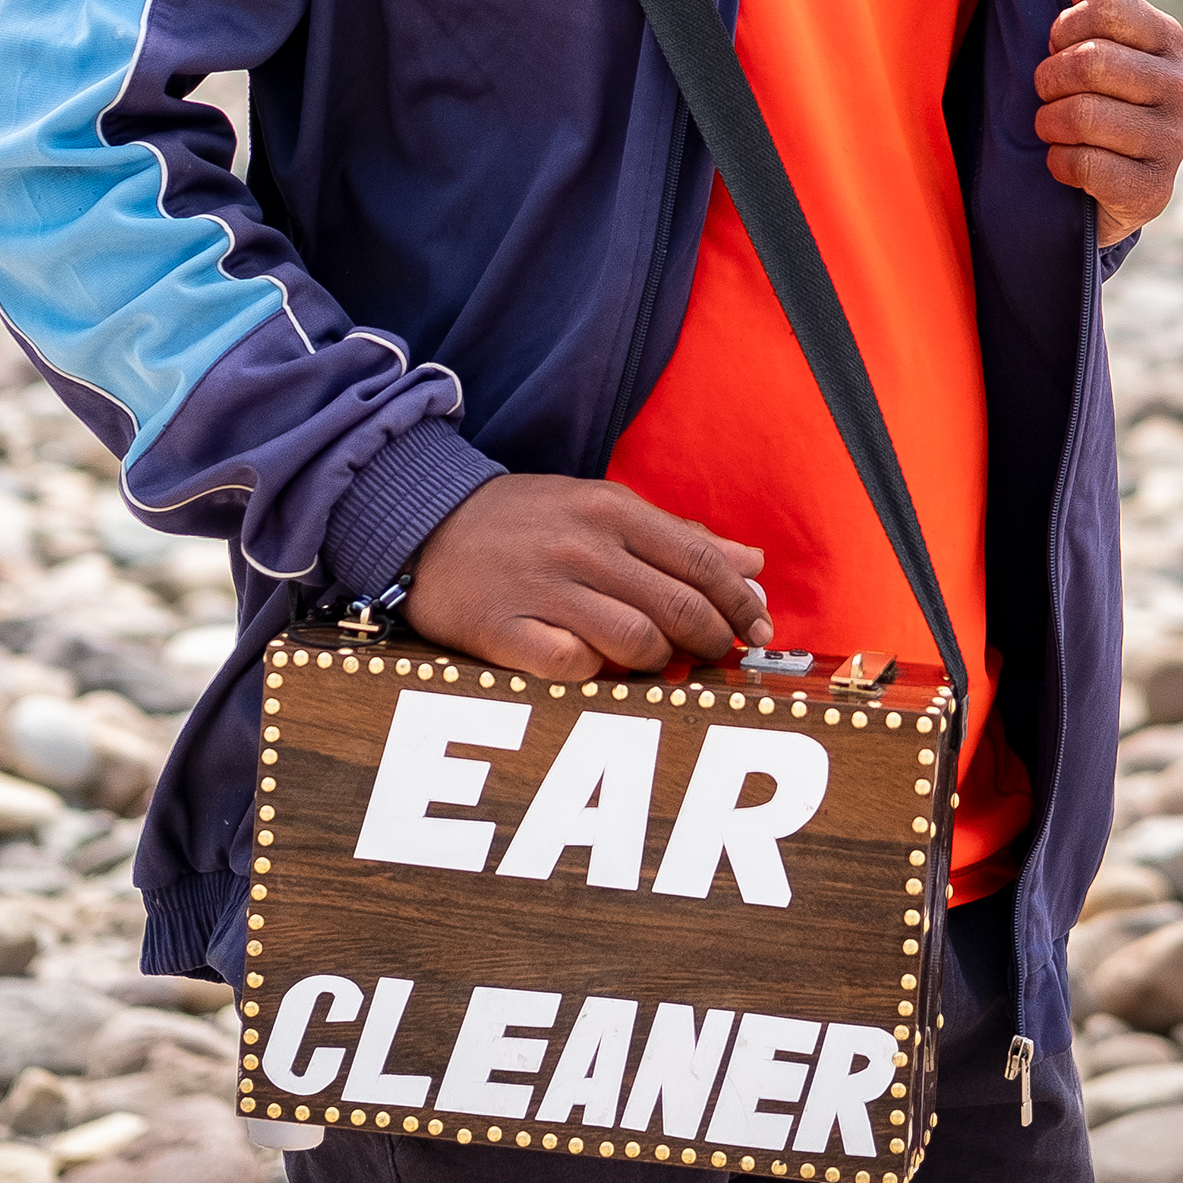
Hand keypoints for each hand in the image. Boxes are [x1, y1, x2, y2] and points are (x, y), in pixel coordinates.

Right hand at [406, 473, 772, 682]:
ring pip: (636, 643)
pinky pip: (573, 666)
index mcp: (609, 509)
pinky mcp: (504, 630)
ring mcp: (541, 589)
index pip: (700, 559)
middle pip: (677, 607)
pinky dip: (594, 674)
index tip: (759, 627)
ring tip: (656, 662)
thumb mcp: (598, 508)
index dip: (740, 601)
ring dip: (658, 662)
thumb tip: (752, 562)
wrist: (423, 526)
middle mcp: (580, 546)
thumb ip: (676, 535)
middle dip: (712, 639)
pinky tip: (593, 667)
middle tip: (718, 655)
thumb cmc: (524, 522)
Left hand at [1034, 0, 1182, 248]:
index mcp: (1168, 39)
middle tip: (1044, 93)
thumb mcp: (1085, 40)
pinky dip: (1059, 164)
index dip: (1061, 27)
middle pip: (1091, 61)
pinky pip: (1087, 165)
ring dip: (1048, 124)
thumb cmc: (1086, 96)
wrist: (1098, 185)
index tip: (1053, 45)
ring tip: (1052, 128)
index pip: (1105, 8)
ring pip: (1083, 115)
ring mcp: (1175, 142)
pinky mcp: (1155, 190)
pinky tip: (1065, 164)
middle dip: (1048, 79)